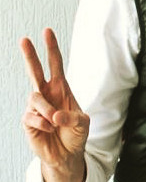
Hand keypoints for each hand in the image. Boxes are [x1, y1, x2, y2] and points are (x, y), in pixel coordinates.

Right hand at [20, 28, 88, 181]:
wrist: (67, 154)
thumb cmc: (76, 134)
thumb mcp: (82, 123)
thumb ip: (72, 117)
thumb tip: (54, 115)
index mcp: (61, 88)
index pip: (55, 64)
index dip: (52, 48)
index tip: (47, 31)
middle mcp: (46, 94)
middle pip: (35, 70)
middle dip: (30, 55)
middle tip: (24, 39)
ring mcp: (36, 107)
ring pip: (35, 97)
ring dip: (47, 110)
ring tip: (55, 122)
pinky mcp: (28, 121)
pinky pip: (31, 116)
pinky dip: (43, 124)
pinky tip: (49, 130)